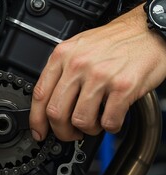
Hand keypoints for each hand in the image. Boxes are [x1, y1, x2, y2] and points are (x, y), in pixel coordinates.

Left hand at [29, 5, 165, 140]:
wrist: (148, 31)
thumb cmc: (115, 41)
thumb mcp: (78, 48)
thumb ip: (61, 72)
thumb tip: (49, 104)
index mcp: (62, 56)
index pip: (40, 94)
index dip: (36, 120)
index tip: (39, 132)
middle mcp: (78, 65)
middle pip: (56, 112)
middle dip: (62, 131)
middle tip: (70, 134)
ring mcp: (100, 76)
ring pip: (80, 120)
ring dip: (87, 130)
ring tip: (95, 124)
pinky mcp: (123, 87)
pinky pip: (108, 121)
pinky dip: (110, 127)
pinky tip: (112, 119)